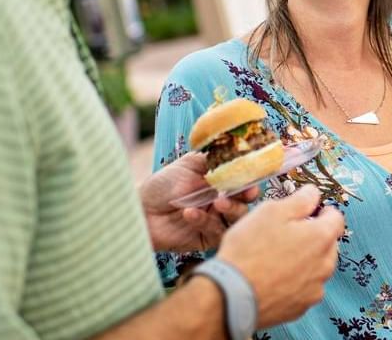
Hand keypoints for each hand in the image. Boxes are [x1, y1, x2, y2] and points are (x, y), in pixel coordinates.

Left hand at [138, 152, 258, 251]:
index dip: (250, 184)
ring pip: (235, 221)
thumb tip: (237, 152)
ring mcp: (214, 222)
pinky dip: (204, 221)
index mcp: (220, 185)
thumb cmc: (163, 184)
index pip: (243, 185)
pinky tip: (189, 213)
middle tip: (237, 194)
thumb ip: (214, 160)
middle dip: (242, 200)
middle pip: (245, 205)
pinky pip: (215, 232)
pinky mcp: (205, 239)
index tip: (251, 183)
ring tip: (217, 202)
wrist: (141, 208)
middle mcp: (221, 204)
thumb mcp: (189, 165)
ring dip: (230, 210)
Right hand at [217, 186, 344, 327]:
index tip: (311, 210)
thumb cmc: (250, 250)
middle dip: (314, 236)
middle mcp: (325, 265)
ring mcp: (314, 289)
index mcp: (321, 238)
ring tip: (278, 257)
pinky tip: (274, 277)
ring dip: (306, 260)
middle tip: (288, 234)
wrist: (231, 295)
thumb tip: (313, 193)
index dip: (323, 210)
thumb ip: (299, 200)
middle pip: (329, 244)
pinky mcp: (300, 308)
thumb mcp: (271, 211)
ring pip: (318, 268)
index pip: (337, 218)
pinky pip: (304, 289)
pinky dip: (295, 282)